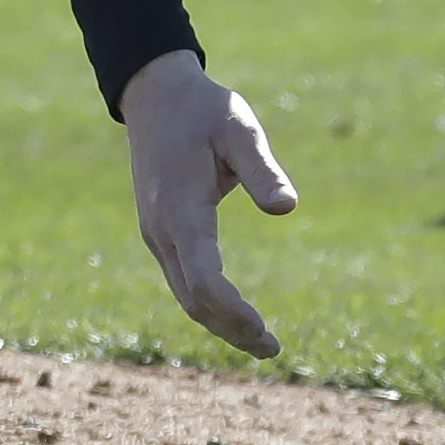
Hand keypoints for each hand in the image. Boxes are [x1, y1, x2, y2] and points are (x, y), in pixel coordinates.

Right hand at [124, 50, 298, 357]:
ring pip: (185, 295)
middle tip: (272, 349)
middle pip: (194, 299)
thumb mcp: (241, 129)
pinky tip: (234, 312)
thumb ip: (263, 169)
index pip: (205, 280)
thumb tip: (288, 208)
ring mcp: (156, 233)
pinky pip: (182, 280)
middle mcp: (162, 230)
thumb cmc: (204, 109)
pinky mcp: (160, 231)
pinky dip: (208, 304)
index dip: (234, 311)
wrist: (155, 94)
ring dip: (220, 323)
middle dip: (231, 329)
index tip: (265, 330)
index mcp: (181, 210)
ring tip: (261, 342)